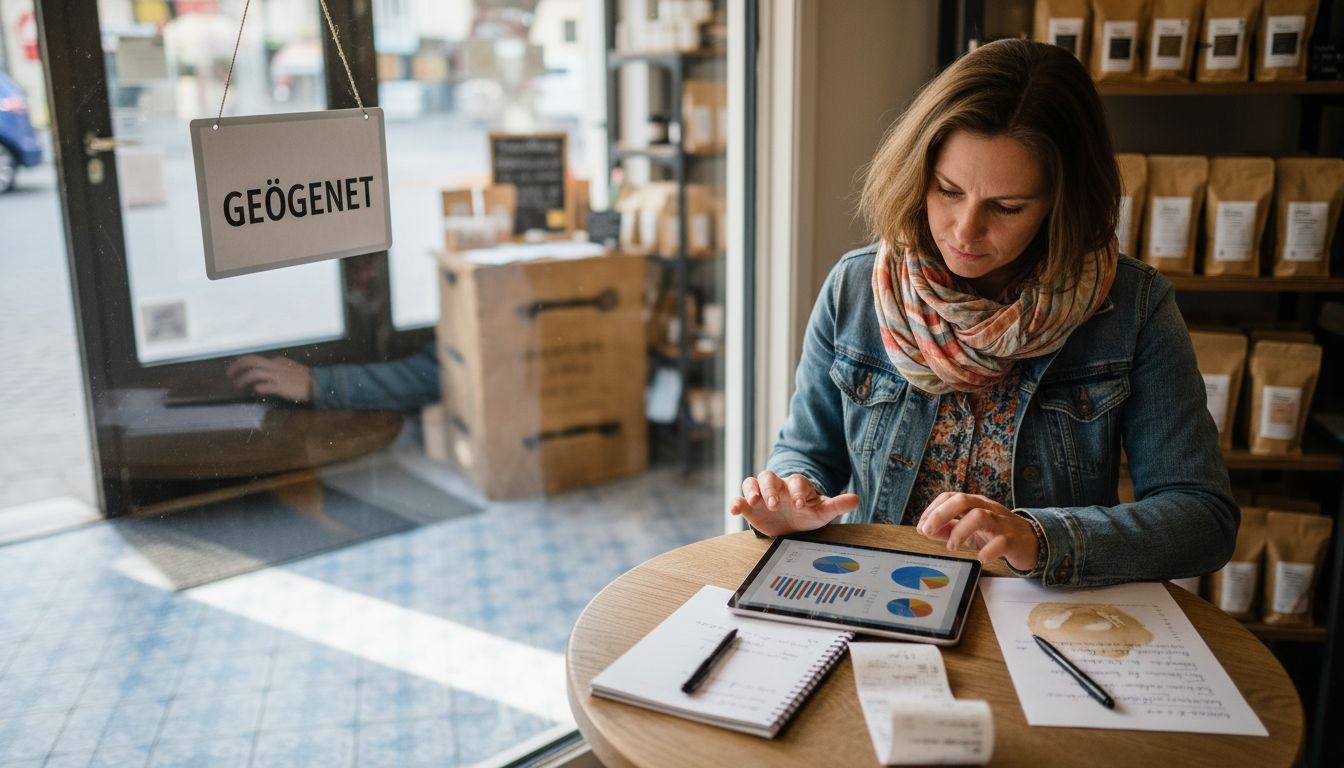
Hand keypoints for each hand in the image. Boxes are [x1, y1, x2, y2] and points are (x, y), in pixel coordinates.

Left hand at [225, 355, 313, 402]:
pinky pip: (265, 385)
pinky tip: (255, 390)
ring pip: (254, 373)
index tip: (236, 371)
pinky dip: (258, 387)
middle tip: (228, 374)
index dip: (243, 365)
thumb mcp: (290, 369)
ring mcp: (277, 376)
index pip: (256, 359)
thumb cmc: (306, 378)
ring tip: (236, 386)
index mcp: (277, 362)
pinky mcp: (281, 387)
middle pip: (251, 361)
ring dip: (242, 379)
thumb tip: (266, 376)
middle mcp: (275, 366)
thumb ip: (278, 370)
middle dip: (237, 366)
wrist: (320, 384)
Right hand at [729, 471, 859, 536]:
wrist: (791, 524)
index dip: (797, 491)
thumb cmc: (807, 514)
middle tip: (774, 505)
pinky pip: (740, 498)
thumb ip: (837, 505)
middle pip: (769, 477)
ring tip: (754, 502)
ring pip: (752, 481)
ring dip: (752, 490)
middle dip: (771, 490)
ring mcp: (761, 494)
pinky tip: (735, 510)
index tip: (799, 505)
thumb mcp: (822, 512)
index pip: (796, 482)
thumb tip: (857, 499)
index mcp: (796, 485)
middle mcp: (777, 486)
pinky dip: (736, 502)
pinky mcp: (749, 505)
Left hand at [915, 492, 1038, 570]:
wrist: (1031, 542)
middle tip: (928, 532)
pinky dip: (988, 551)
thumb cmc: (996, 533)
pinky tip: (980, 558)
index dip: (933, 510)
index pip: (950, 497)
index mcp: (975, 503)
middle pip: (962, 500)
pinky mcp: (1013, 539)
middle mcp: (987, 508)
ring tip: (952, 547)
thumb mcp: (969, 530)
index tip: (922, 526)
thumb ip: (947, 529)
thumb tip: (924, 529)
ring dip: (960, 531)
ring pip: (980, 516)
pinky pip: (1001, 541)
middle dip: (941, 515)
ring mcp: (1001, 522)